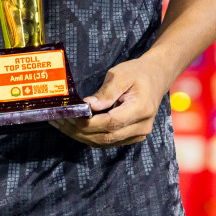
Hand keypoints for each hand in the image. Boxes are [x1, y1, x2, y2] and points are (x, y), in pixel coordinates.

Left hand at [50, 55, 174, 147]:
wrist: (156, 77)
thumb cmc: (137, 73)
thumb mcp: (120, 75)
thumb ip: (106, 92)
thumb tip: (88, 106)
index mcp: (141, 109)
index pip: (111, 123)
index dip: (88, 123)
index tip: (69, 115)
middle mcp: (141, 126)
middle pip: (106, 137)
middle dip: (79, 131)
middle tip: (59, 120)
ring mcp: (137, 134)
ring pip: (104, 142)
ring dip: (80, 135)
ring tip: (61, 124)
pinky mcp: (131, 136)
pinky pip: (107, 141)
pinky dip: (89, 136)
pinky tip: (74, 128)